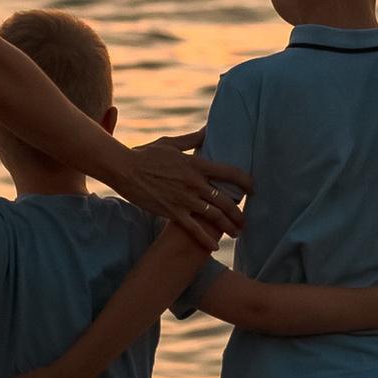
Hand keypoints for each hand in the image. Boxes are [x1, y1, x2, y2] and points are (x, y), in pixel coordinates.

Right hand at [115, 143, 247, 244]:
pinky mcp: (173, 212)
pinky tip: (214, 247)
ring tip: (236, 233)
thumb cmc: (146, 154)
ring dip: (229, 227)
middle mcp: (195, 183)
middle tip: (245, 221)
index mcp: (196, 164)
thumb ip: (192, 139)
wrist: (125, 169)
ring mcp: (185, 200)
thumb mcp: (171, 143)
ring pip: (215, 217)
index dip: (245, 182)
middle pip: (226, 201)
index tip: (253, 189)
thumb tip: (208, 130)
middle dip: (239, 213)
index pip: (230, 173)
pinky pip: (194, 230)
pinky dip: (206, 240)